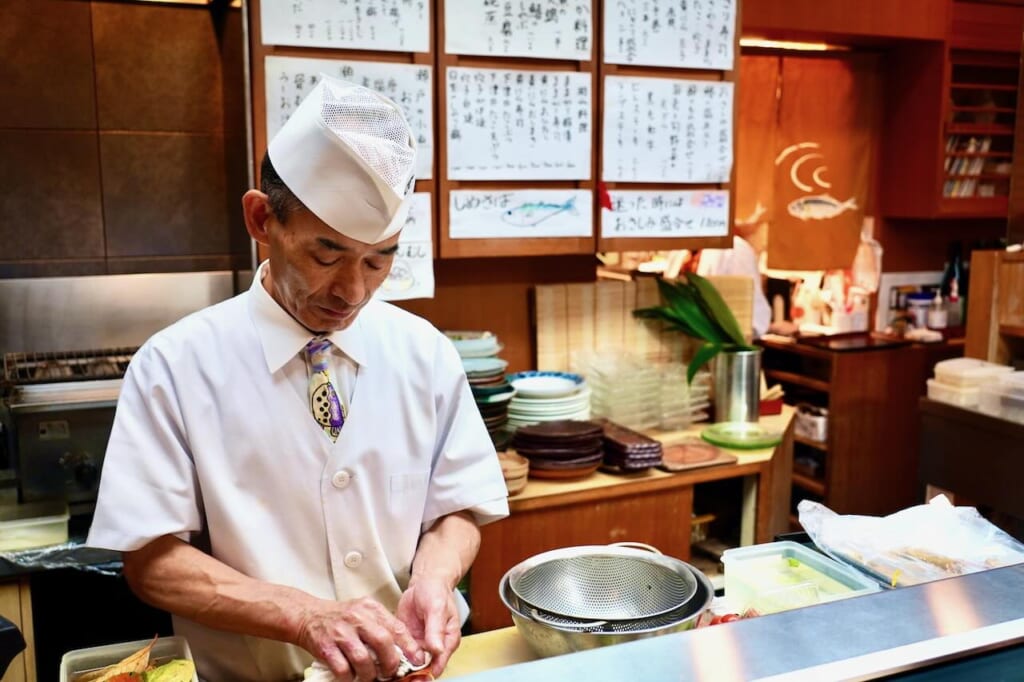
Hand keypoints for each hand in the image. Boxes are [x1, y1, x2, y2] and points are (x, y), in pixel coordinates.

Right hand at [294, 596, 424, 681]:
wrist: (308, 615)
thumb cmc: (340, 618)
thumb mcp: (364, 612)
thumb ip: (382, 626)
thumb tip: (405, 650)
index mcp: (370, 608)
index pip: (397, 627)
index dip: (410, 647)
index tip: (417, 660)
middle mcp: (357, 618)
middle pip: (383, 642)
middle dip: (390, 662)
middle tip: (390, 672)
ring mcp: (341, 632)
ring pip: (363, 659)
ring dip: (369, 674)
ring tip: (369, 677)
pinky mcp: (326, 648)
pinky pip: (343, 669)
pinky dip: (350, 678)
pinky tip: (351, 676)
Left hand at [396, 577, 460, 675]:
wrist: (425, 582)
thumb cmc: (436, 592)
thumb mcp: (436, 608)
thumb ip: (436, 629)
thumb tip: (437, 651)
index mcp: (448, 641)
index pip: (439, 664)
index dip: (427, 674)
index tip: (415, 678)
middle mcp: (434, 646)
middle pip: (424, 669)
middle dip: (412, 676)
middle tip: (399, 677)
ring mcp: (420, 645)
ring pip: (411, 664)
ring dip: (401, 669)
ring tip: (389, 670)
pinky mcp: (408, 640)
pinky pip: (400, 653)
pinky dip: (393, 657)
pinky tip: (384, 658)